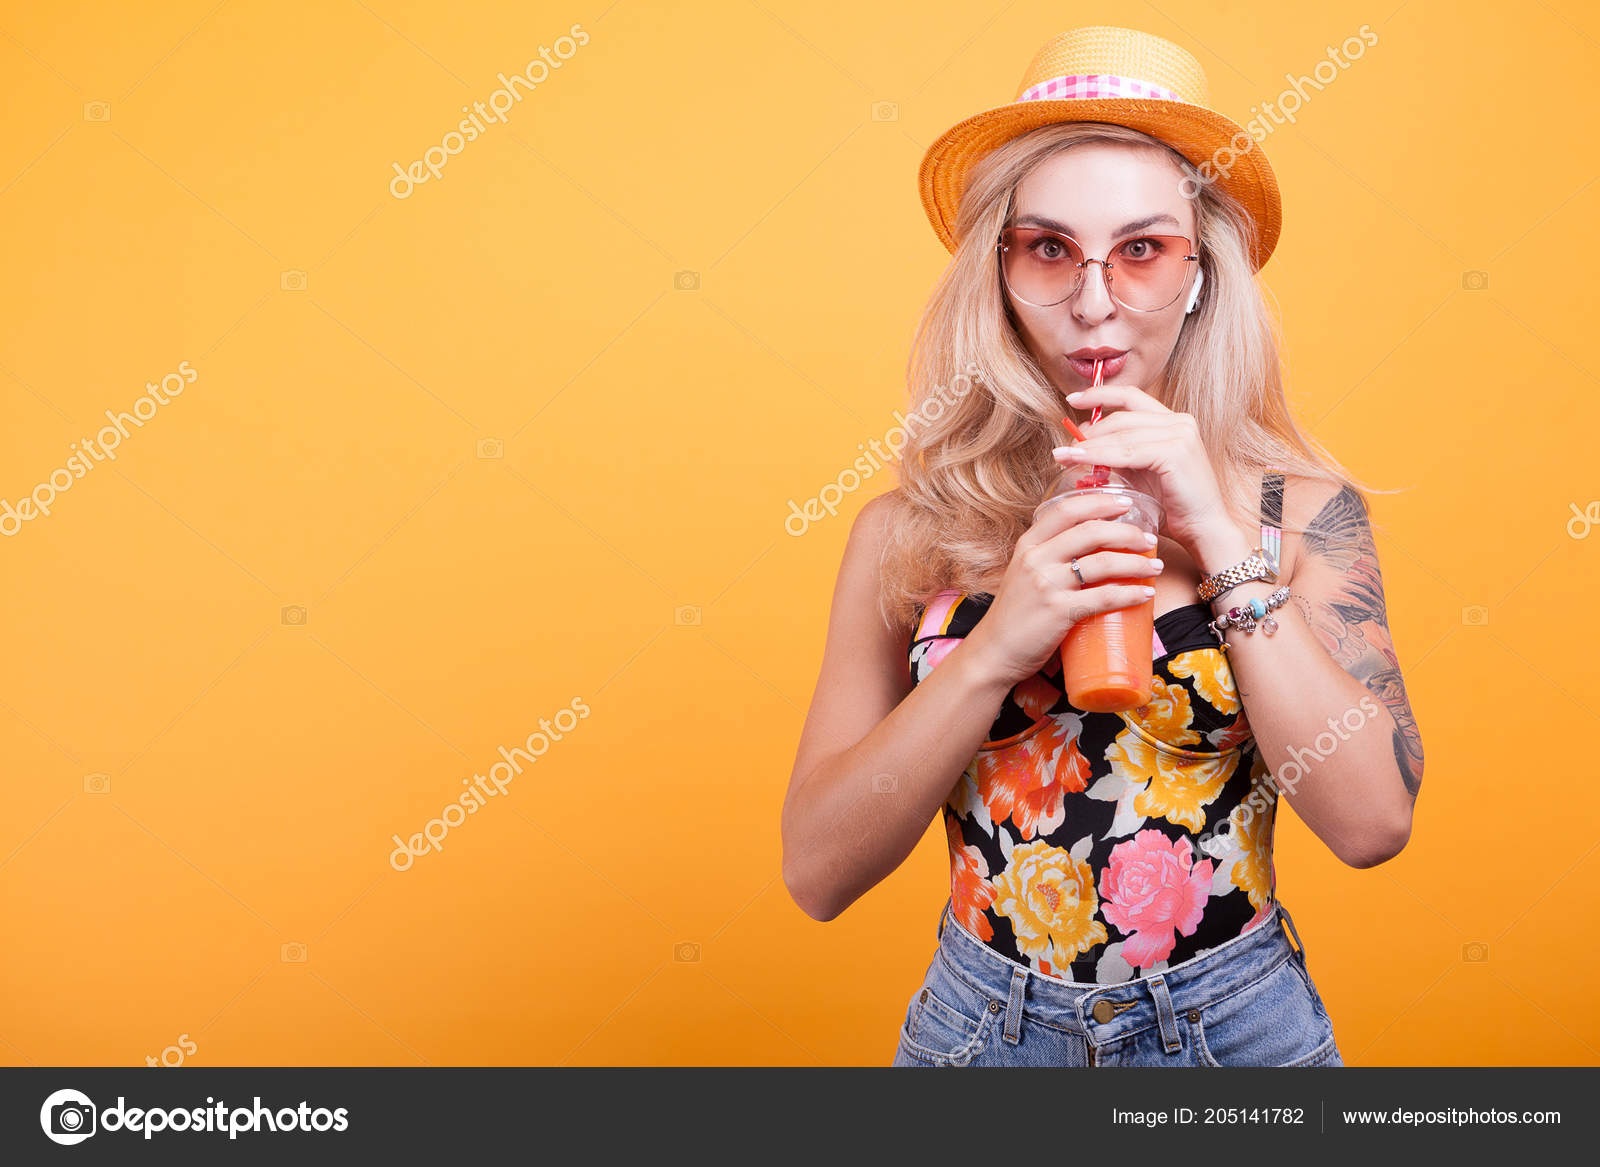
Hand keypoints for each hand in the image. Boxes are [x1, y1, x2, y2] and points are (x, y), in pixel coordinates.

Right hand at [965, 491, 1162, 687]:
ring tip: (1155, 566)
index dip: (1100, 502)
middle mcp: (1036, 559)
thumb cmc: (1015, 613)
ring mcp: (1046, 585)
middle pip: (1091, 532)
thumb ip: (1049, 555)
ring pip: (1103, 563)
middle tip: (1148, 538)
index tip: (1125, 502)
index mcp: (1028, 544)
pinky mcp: (1058, 612)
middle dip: (1127, 532)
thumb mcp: (1024, 572)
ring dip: (1136, 563)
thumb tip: (1090, 542)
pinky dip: (1130, 594)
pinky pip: (1104, 597)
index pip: (1067, 510)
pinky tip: (1145, 594)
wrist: (994, 651)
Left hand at [1054, 384, 1228, 553]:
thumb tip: (1083, 443)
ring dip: (1089, 445)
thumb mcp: (1141, 473)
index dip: (1100, 395)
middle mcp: (1179, 422)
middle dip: (1089, 431)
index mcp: (1173, 421)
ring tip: (1064, 455)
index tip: (1073, 400)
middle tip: (1064, 446)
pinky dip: (1100, 456)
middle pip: (1122, 417)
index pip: (1131, 397)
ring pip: (1121, 434)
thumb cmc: (1173, 506)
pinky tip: (1079, 461)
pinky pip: (1127, 452)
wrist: (1203, 529)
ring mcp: (1180, 434)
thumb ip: (1118, 455)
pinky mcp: (1176, 451)